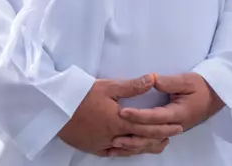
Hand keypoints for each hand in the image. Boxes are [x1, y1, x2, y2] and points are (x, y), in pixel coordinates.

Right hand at [58, 75, 181, 156]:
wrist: (54, 109)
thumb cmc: (79, 95)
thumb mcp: (107, 86)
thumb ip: (131, 86)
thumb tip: (152, 79)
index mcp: (118, 121)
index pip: (147, 126)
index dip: (164, 126)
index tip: (178, 126)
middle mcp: (113, 136)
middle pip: (141, 140)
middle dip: (159, 138)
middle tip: (173, 136)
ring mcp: (102, 144)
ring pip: (129, 149)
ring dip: (145, 147)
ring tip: (158, 144)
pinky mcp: (92, 148)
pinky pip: (113, 153)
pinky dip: (126, 152)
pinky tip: (131, 149)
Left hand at [117, 73, 224, 140]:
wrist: (215, 96)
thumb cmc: (201, 86)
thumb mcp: (187, 80)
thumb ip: (169, 82)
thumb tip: (151, 80)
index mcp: (179, 113)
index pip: (155, 116)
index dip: (138, 115)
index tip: (123, 112)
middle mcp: (176, 126)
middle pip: (151, 134)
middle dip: (132, 134)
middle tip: (114, 133)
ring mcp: (173, 130)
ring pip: (152, 142)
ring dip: (134, 144)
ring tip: (116, 145)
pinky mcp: (170, 130)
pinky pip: (154, 141)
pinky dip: (140, 145)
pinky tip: (127, 147)